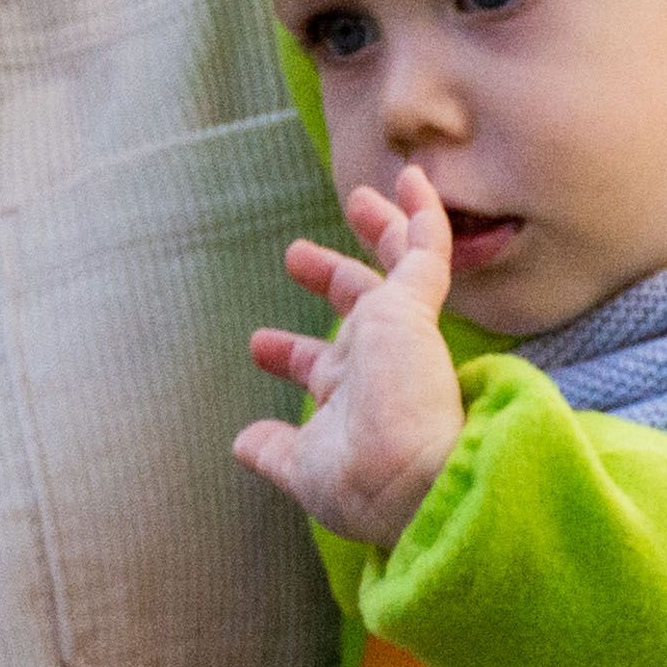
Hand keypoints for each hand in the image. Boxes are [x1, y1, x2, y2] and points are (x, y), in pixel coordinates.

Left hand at [233, 170, 464, 550]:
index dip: (290, 353)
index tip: (258, 344)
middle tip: (297, 255)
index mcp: (354, 401)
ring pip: (400, 267)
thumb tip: (242, 442)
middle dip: (331, 279)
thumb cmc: (363, 486)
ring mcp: (402, 335)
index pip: (320, 365)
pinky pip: (425, 250)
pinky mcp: (415, 309)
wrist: (412, 482)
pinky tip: (412, 181)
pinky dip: (421, 215)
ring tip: (361, 198)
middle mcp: (380, 363)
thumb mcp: (304, 470)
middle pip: (358, 306)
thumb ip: (274, 452)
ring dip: (382, 231)